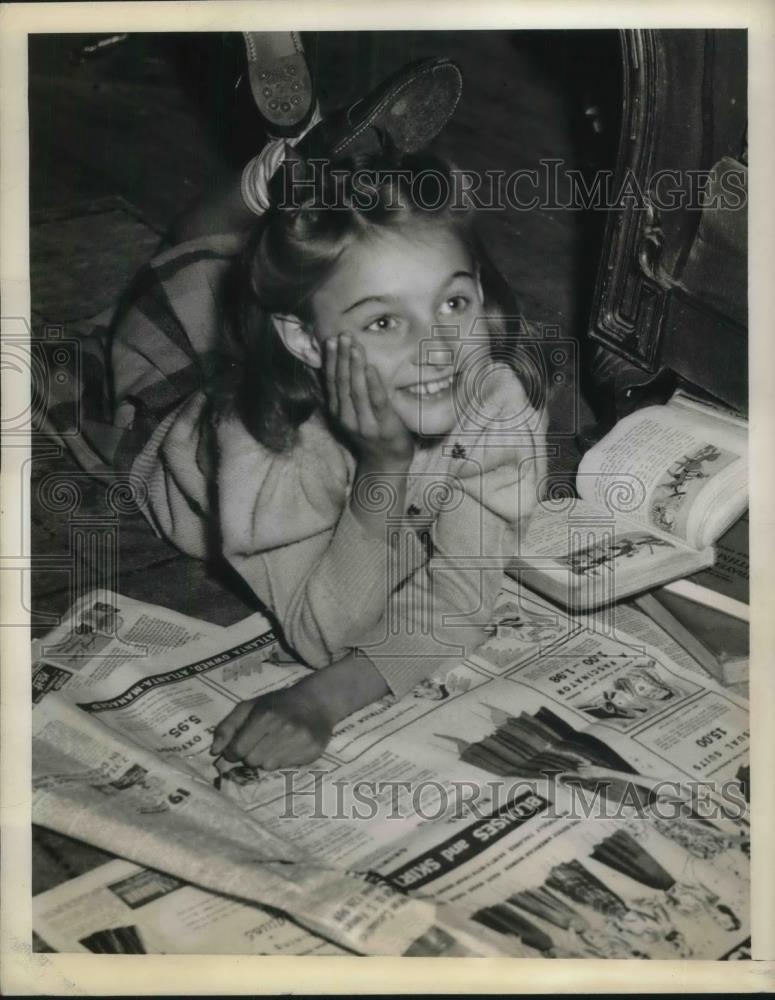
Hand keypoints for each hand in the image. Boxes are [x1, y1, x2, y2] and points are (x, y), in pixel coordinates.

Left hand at [211, 682, 334, 768]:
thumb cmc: (278, 703)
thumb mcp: (250, 706)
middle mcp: (284, 729)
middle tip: (260, 742)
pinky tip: (289, 746)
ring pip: (268, 766)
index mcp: (265, 716)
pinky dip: (284, 759)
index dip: (234, 751)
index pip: (238, 750)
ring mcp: (300, 741)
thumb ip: (228, 726)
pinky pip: (286, 767)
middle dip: (251, 754)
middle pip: (252, 761)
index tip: (238, 747)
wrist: (317, 701)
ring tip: (275, 743)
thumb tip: (215, 751)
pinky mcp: (313, 752)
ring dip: (267, 758)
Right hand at [325, 334, 413, 467]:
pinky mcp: (383, 426)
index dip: (330, 360)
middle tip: (343, 335)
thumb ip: (347, 394)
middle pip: (341, 382)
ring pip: (356, 390)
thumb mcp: (353, 414)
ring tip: (354, 345)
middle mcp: (347, 417)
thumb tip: (342, 365)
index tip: (331, 340)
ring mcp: (364, 423)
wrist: (386, 464)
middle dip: (341, 357)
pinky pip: (377, 401)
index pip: (331, 381)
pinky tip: (371, 368)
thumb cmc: (372, 435)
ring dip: (354, 366)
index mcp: (338, 412)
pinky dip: (373, 383)